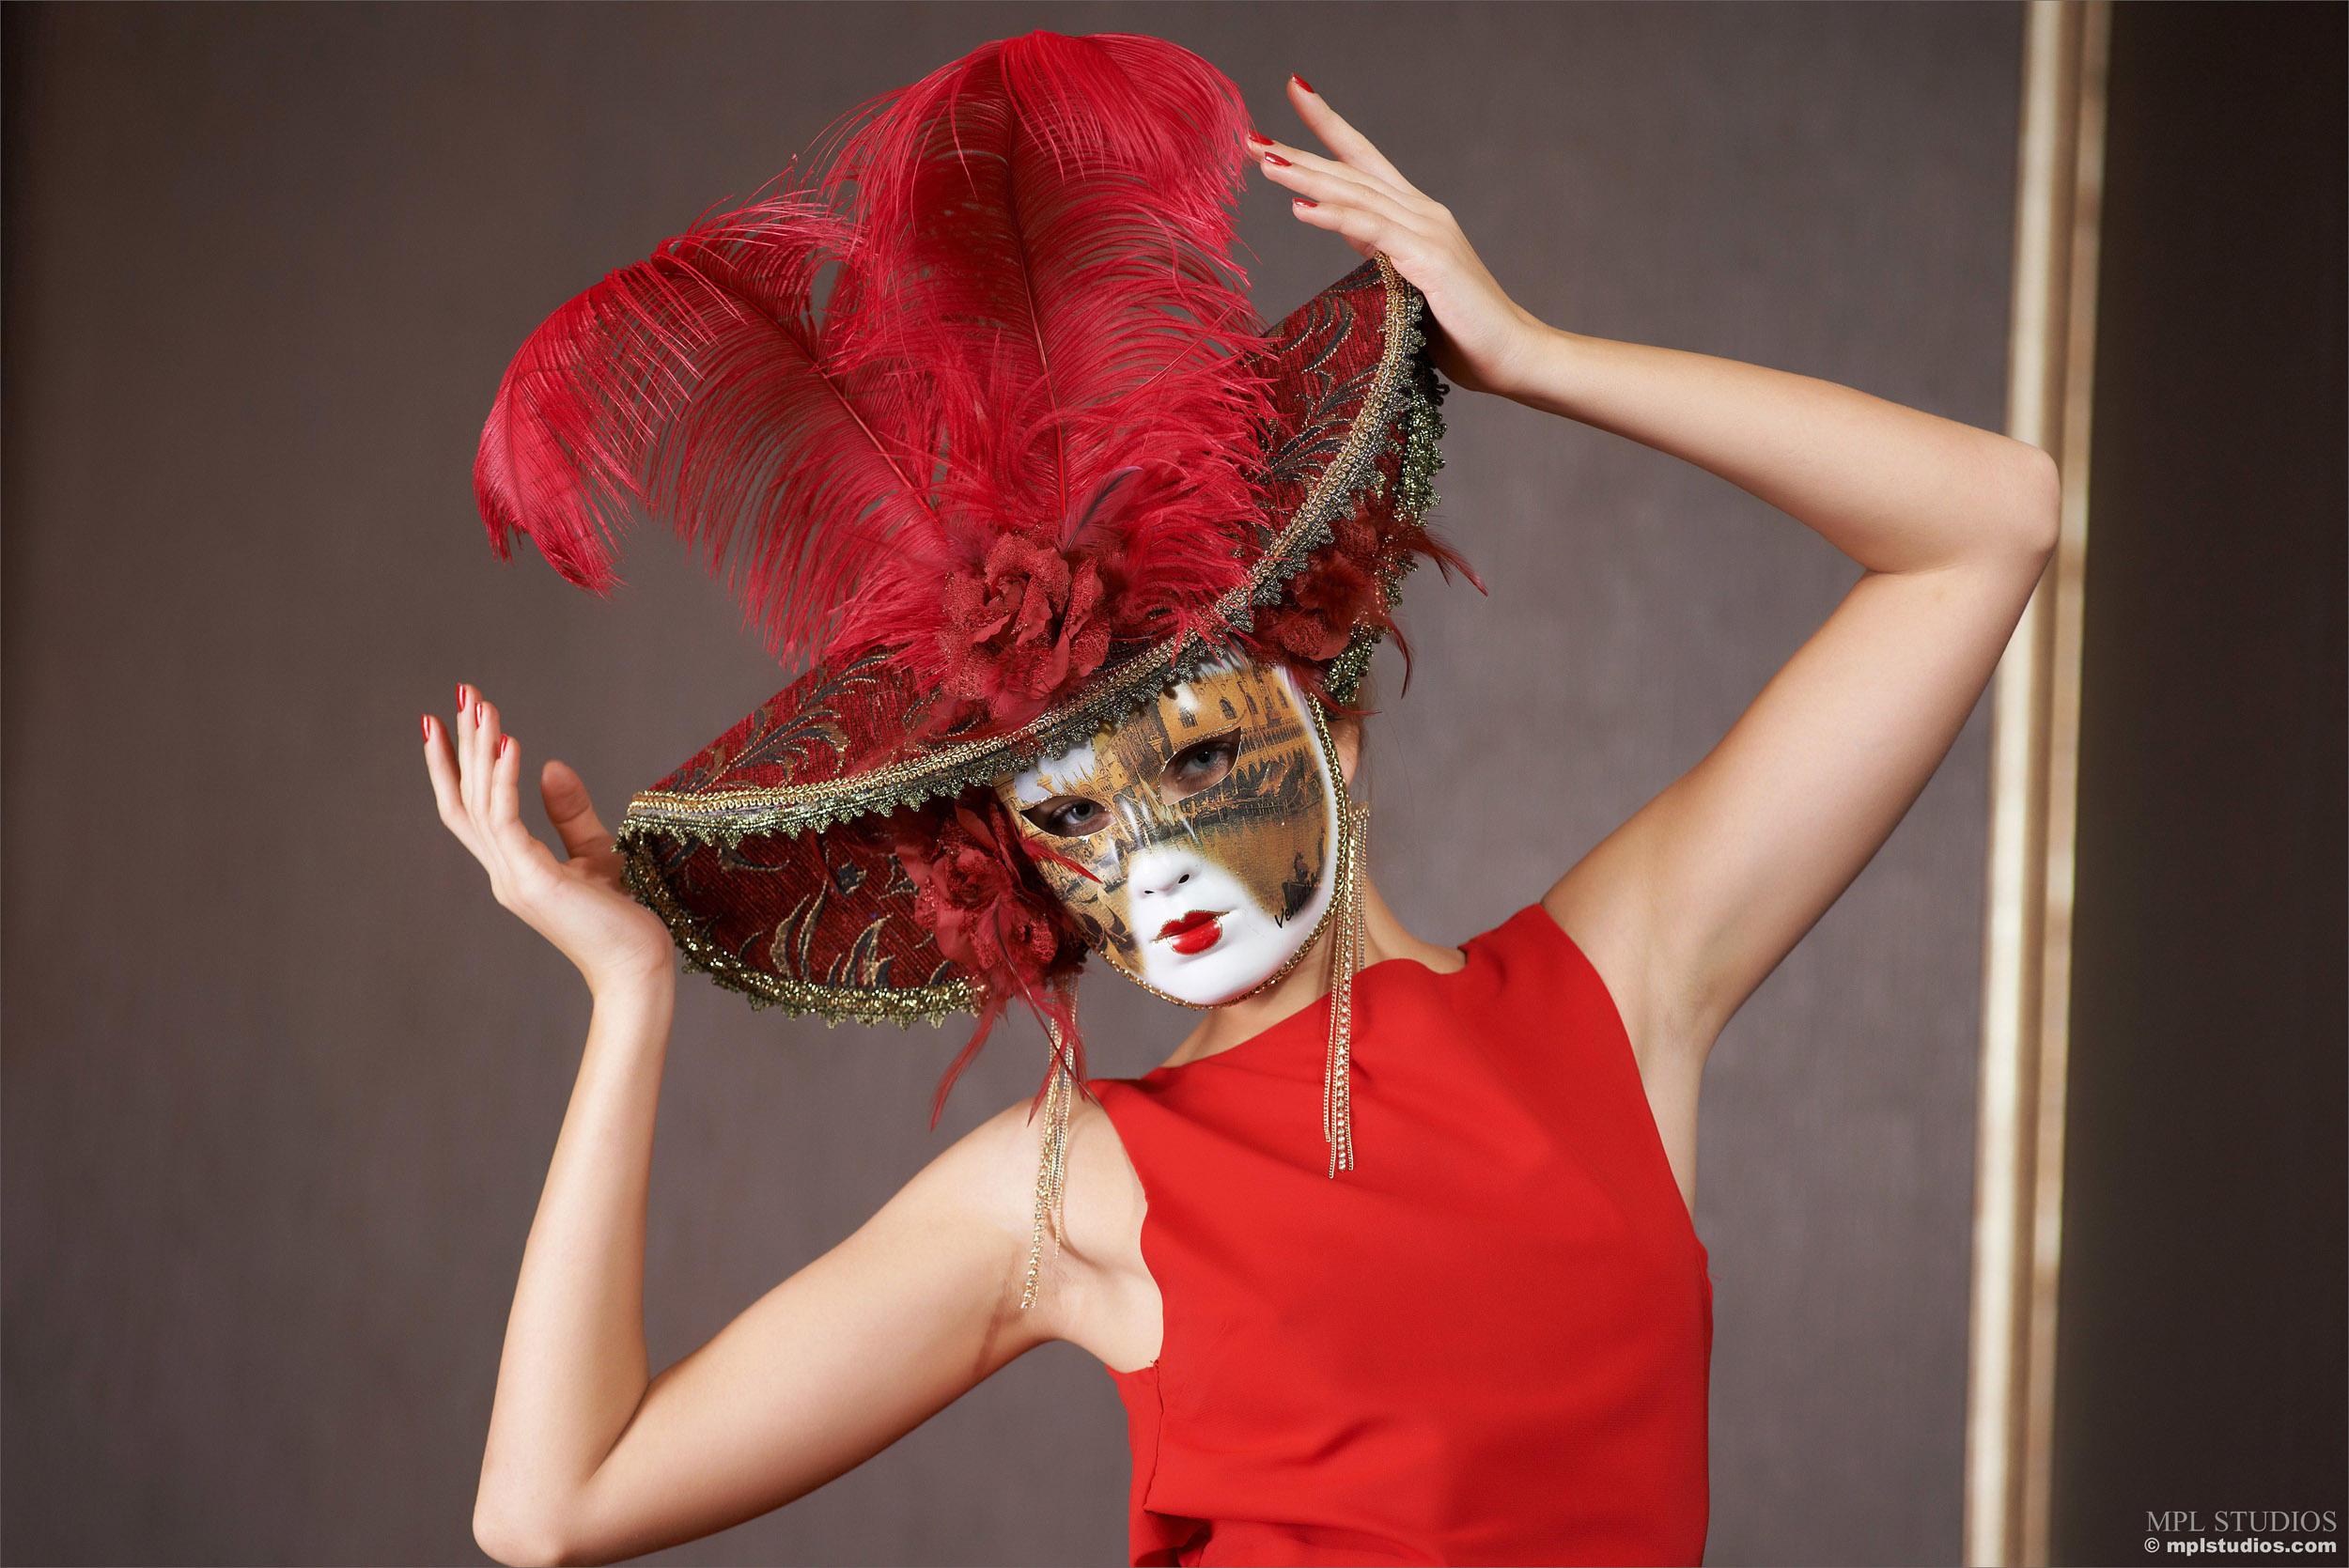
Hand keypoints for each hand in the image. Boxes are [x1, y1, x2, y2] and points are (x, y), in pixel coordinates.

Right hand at [424, 684, 674, 998]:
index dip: (452, 767)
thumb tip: (548, 765)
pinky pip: (507, 821)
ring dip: (479, 751)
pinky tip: (511, 744)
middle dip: (461, 745)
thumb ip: (568, 812)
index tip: (442, 722)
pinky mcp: (533, 880)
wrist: (640, 967)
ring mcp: (512, 878)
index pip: (471, 810)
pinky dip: (505, 780)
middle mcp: (503, 873)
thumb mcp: (595, 853)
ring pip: (479, 804)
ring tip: (481, 705)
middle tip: (460, 694)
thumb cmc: (624, 918)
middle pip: (466, 799)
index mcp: (512, 868)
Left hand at [1247, 75, 1549, 399]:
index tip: (1296, 90)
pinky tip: (1301, 208)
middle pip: (1350, 172)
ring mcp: (1427, 232)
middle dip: (1299, 151)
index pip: (1363, 159)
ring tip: (1264, 162)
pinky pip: (1374, 232)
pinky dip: (1336, 217)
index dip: (1329, 125)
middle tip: (1249, 136)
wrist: (1511, 354)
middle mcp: (1421, 212)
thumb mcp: (1404, 278)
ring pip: (1356, 195)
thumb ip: (1376, 245)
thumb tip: (1342, 223)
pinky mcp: (1429, 260)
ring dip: (1307, 176)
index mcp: (1414, 214)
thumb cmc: (1458, 327)